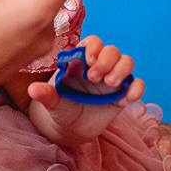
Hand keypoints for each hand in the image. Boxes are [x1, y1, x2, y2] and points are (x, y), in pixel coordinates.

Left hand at [27, 36, 143, 145]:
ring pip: (127, 62)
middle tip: (95, 78)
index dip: (93, 47)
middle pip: (112, 50)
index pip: (93, 42)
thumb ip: (45, 95)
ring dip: (122, 69)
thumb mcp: (53, 103)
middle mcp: (98, 66)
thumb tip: (32, 89)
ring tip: (110, 84)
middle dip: (107, 60)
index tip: (88, 60)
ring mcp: (112, 79)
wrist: (72, 128)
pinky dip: (136, 89)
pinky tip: (124, 100)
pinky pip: (137, 85)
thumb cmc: (61, 108)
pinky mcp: (123, 94)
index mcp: (80, 62)